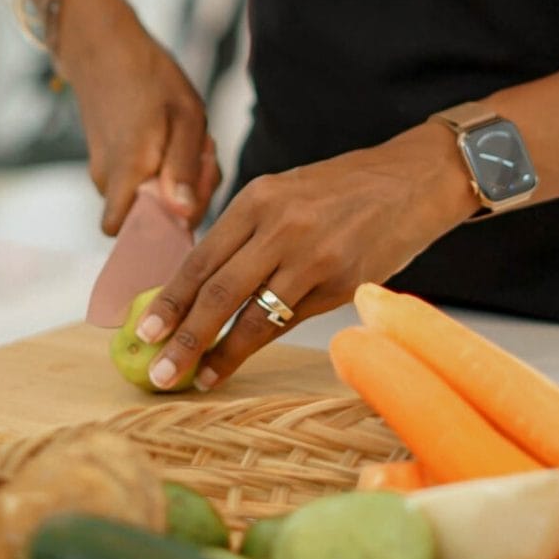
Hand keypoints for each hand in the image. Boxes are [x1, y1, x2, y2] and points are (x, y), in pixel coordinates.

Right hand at [53, 0, 220, 234]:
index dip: (174, 226)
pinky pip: (138, 181)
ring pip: (146, 199)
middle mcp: (109, 181)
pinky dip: (160, 168)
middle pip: (151, 218)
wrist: (102, 45)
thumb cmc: (149, 76)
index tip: (196, 188)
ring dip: (175, 180)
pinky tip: (173, 137)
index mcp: (129, 173)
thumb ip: (184, 168)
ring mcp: (102, 172)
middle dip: (185, 197)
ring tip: (189, 140)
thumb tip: (182, 215)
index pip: (138, 235)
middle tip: (203, 154)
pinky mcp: (104, 162)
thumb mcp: (186, 115)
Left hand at [131, 124, 481, 389]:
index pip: (201, 258)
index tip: (143, 332)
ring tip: (195, 378)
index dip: (169, 301)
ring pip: (252, 315)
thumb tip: (200, 289)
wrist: (414, 179)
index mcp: (258, 199)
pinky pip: (290, 320)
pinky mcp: (343, 282)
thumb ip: (247, 235)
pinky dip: (259, 345)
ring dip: (219, 353)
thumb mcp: (286, 195)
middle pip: (218, 292)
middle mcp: (281, 226)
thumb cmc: (344, 191)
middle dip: (182, 337)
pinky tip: (237, 360)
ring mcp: (313, 257)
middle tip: (159, 371)